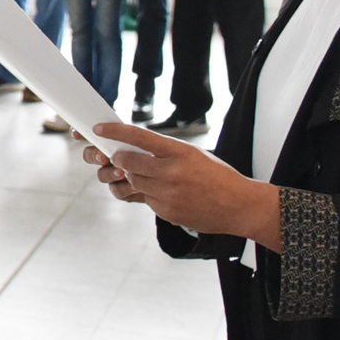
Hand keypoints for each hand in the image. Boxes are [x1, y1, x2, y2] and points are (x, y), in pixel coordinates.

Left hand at [82, 125, 282, 250]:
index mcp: (178, 151)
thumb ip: (164, 152)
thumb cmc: (217, 176)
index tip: (99, 128)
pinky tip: (168, 193)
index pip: (138, 136)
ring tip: (151, 176)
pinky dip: (150, 194)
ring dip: (134, 177)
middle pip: (127, 162)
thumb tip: (135, 148)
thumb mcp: (192, 154)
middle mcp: (170, 171)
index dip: (114, 131)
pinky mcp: (166, 211)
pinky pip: (146, 199)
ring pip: (133, 181)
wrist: (239, 205)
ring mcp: (166, 193)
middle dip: (119, 158)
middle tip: (119, 156)